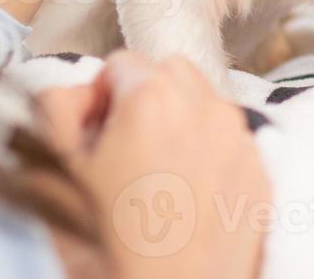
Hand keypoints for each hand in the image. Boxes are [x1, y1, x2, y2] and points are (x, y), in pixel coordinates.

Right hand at [37, 52, 269, 278]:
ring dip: (178, 122)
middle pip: (170, 73)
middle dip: (143, 99)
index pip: (120, 63)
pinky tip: (184, 200)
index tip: (91, 136)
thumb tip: (81, 93)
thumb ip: (56, 108)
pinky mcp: (261, 176)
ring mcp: (241, 142)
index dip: (98, 98)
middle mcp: (207, 108)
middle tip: (121, 150)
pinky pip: (231, 142)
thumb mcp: (52, 173)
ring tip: (153, 178)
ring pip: (205, 103)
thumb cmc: (103, 250)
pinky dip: (208, 154)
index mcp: (152, 99)